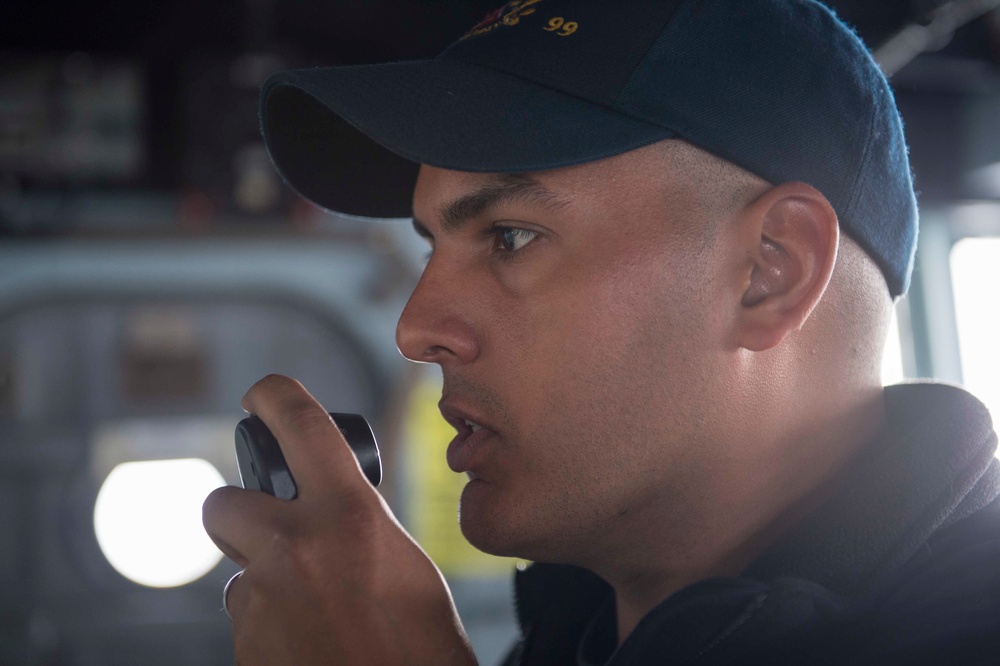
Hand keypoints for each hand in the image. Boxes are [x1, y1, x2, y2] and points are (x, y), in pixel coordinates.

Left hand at [203, 374, 476, 665]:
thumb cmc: (422, 655)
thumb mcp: (411, 572)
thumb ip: (366, 533)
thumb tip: (342, 522)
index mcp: (348, 517)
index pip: (300, 425)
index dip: (273, 396)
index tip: (262, 393)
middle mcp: (293, 550)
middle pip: (222, 504)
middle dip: (240, 514)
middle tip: (277, 537)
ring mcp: (261, 603)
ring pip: (240, 574)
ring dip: (267, 586)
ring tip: (319, 619)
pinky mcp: (243, 648)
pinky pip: (247, 622)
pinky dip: (271, 629)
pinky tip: (310, 648)